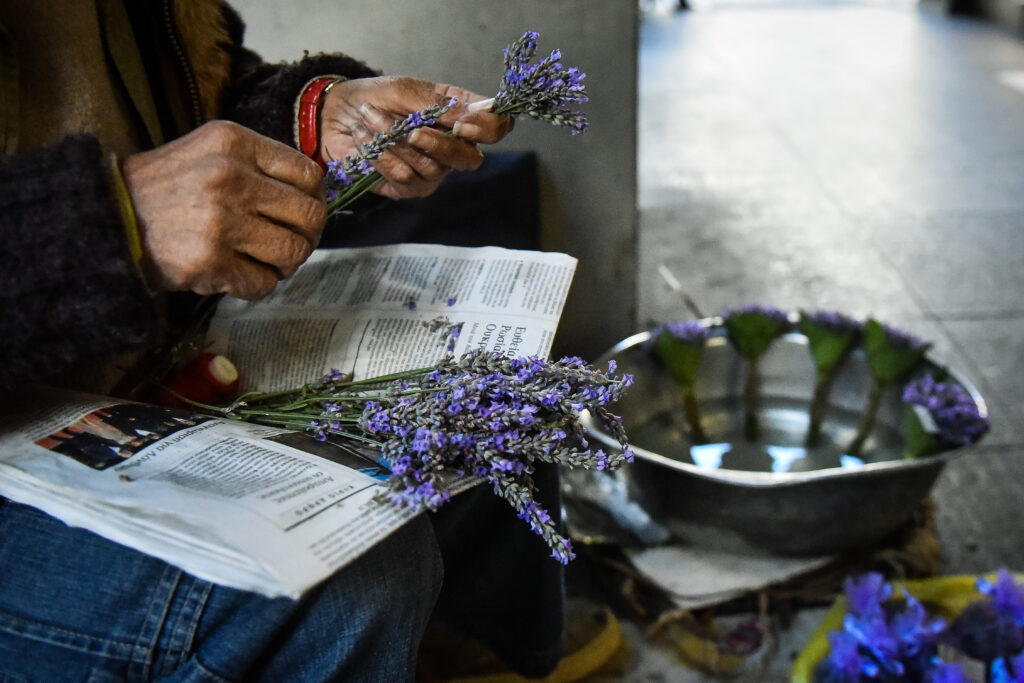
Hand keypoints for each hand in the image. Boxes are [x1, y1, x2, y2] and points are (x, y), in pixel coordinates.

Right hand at [123, 121, 326, 299]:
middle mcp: (231, 177)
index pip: (309, 175)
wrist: (110, 217)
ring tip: (265, 261)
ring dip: (285, 264)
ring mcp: (221, 221)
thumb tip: (314, 195)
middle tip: (290, 243)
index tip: (302, 213)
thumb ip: (258, 165)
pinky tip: (239, 274)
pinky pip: (263, 283)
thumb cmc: (166, 188)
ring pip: (292, 252)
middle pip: (310, 216)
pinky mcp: (210, 261)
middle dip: (307, 236)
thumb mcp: (210, 152)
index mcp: (234, 143)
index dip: (314, 200)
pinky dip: (258, 284)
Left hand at [319, 76, 512, 199]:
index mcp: (460, 116)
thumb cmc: (374, 97)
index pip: (495, 127)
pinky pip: (403, 177)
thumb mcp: (406, 91)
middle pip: (469, 159)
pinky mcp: (406, 187)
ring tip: (370, 119)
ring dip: (395, 141)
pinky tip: (364, 139)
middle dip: (439, 145)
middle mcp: (452, 147)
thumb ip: (443, 105)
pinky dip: (380, 155)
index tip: (463, 124)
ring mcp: (432, 171)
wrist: (334, 115)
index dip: (488, 129)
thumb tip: (484, 111)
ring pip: (431, 168)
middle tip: (411, 130)